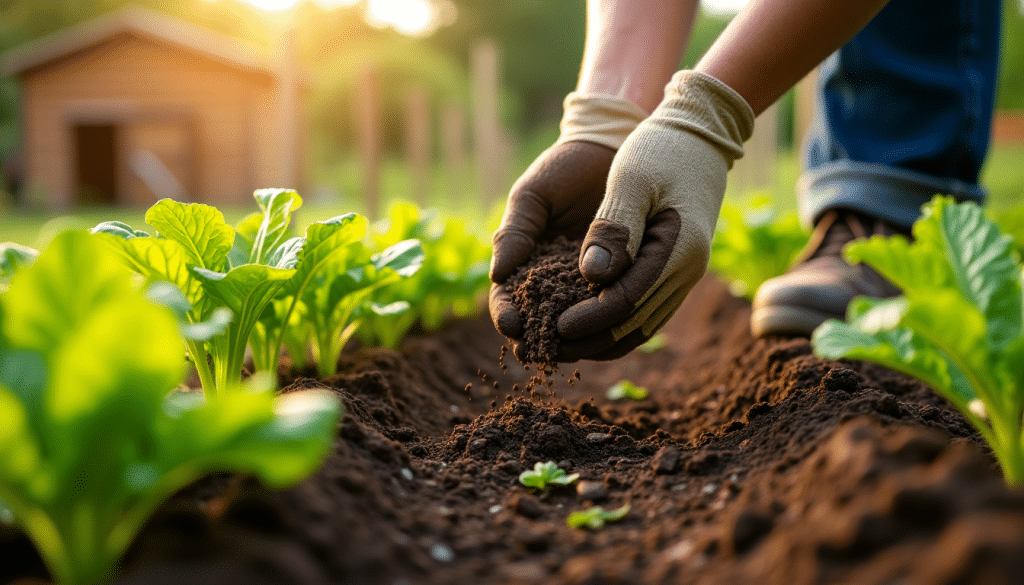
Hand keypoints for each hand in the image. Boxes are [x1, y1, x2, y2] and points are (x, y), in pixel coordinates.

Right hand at [489, 93, 646, 339]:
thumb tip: (497, 275)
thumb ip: (515, 233)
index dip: (506, 314)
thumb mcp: (533, 196)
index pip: (507, 298)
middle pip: (539, 321)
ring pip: (577, 323)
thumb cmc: (564, 169)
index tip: (512, 324)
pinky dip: (609, 322)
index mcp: (525, 264)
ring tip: (573, 348)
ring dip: (573, 339)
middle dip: (537, 338)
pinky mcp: (622, 281)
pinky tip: (611, 329)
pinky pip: (614, 309)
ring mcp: (587, 284)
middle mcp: (554, 281)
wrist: (614, 148)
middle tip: (539, 350)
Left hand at [555, 70, 754, 361]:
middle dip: (590, 341)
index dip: (589, 319)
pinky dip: (615, 324)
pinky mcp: (676, 269)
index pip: (627, 302)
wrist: (700, 134)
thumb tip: (592, 277)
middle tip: (548, 348)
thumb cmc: (661, 148)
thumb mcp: (631, 178)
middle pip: (634, 324)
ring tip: (560, 345)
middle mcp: (686, 270)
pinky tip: (584, 325)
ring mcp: (685, 273)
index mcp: (678, 249)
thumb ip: (612, 227)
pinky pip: (646, 311)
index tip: (553, 327)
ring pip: (641, 325)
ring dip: (602, 340)